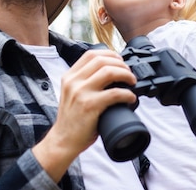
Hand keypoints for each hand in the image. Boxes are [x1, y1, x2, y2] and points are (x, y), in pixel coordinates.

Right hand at [32, 49, 136, 180]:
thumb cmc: (72, 119)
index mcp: (69, 77)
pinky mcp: (90, 105)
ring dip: (125, 74)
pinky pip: (114, 93)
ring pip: (109, 72)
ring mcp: (81, 93)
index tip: (120, 61)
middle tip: (129, 73)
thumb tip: (110, 74)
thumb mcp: (72, 94)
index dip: (109, 54)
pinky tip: (130, 98)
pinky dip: (127, 94)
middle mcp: (73, 81)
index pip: (90, 54)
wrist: (63, 140)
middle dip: (120, 64)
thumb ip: (83, 82)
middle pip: (101, 60)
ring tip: (132, 82)